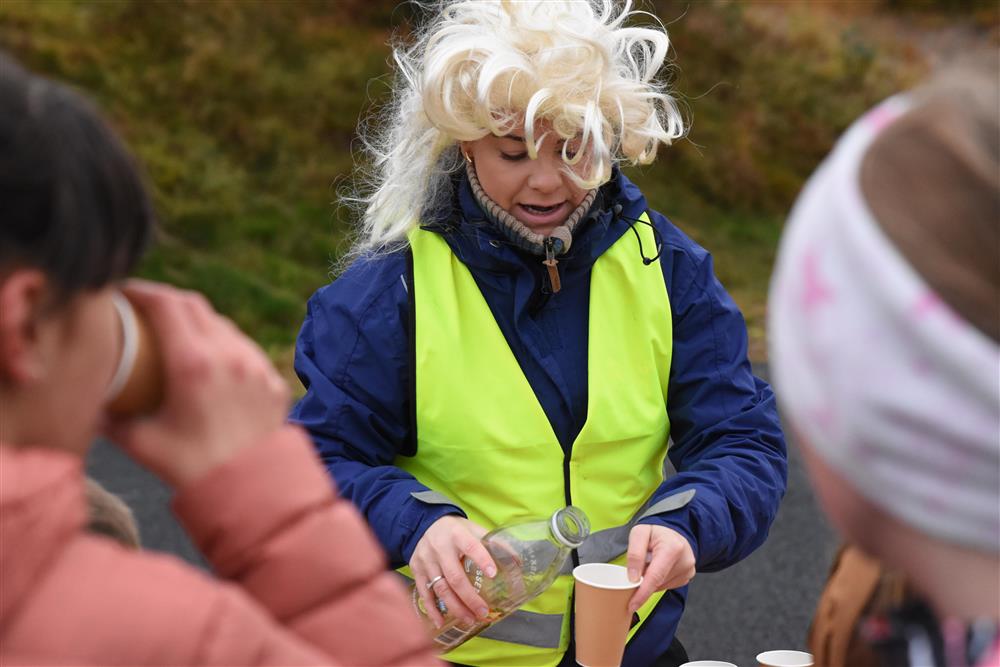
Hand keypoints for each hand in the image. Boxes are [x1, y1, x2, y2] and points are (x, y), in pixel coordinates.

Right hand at [104, 280, 289, 486]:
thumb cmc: (192, 469)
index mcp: (193, 363)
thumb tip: (92, 406)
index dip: (142, 291)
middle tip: (146, 308)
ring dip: (198, 321)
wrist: (251, 490)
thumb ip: (111, 420)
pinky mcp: (273, 380)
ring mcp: (256, 365)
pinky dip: (225, 345)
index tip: (125, 292)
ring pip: (224, 325)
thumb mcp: (141, 443)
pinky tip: (212, 359)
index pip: (166, 305)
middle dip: (167, 299)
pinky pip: (246, 350)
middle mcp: (229, 355)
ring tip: (178, 333)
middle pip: (196, 306)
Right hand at [410, 516, 495, 627]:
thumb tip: (517, 562)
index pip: (471, 546)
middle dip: (470, 598)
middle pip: (454, 577)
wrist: (423, 524)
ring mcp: (426, 560)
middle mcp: (440, 548)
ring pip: (440, 588)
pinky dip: (432, 610)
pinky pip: (424, 593)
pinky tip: (441, 622)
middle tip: (484, 612)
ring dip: (456, 607)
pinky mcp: (416, 570)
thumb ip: (494, 543)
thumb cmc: (455, 530)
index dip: (482, 560)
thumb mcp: (473, 529)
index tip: (493, 574)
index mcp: (457, 534)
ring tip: (470, 619)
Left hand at [626, 524, 695, 613]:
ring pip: (661, 586)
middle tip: (635, 571)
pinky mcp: (687, 577)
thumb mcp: (639, 533)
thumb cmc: (655, 532)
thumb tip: (634, 578)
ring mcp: (688, 570)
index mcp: (673, 548)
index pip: (655, 577)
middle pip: (657, 582)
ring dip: (651, 581)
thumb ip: (634, 554)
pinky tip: (658, 568)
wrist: (673, 531)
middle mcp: (685, 561)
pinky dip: (658, 581)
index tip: (632, 605)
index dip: (642, 593)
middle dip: (643, 583)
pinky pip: (667, 585)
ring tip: (650, 563)